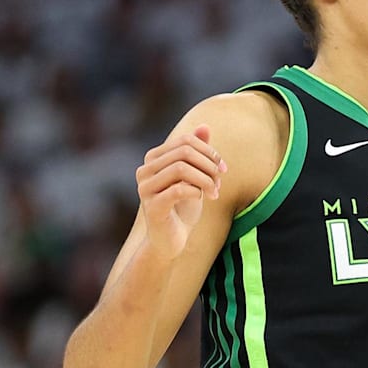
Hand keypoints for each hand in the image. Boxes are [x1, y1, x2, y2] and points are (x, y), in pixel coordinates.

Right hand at [136, 125, 227, 256]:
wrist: (171, 240)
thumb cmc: (183, 207)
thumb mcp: (195, 177)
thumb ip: (197, 152)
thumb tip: (204, 126)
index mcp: (153, 158)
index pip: (185, 140)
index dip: (209, 151)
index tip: (223, 168)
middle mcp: (144, 170)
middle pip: (184, 152)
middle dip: (209, 164)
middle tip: (220, 180)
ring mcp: (145, 188)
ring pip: (180, 168)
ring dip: (205, 179)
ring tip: (215, 191)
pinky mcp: (152, 206)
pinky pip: (178, 189)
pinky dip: (196, 191)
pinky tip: (202, 199)